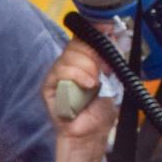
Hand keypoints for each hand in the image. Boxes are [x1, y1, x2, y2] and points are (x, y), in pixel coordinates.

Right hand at [44, 38, 117, 153]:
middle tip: (105, 68)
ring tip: (95, 82)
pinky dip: (77, 75)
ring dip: (87, 67)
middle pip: (76, 44)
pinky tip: (88, 85)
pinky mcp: (48, 85)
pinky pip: (61, 71)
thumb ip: (110, 61)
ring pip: (69, 56)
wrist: (91, 132)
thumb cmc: (101, 110)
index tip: (108, 28)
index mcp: (84, 61)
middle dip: (94, 52)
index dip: (95, 31)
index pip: (84, 38)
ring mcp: (57, 74)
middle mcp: (69, 65)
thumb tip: (113, 41)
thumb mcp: (113, 81)